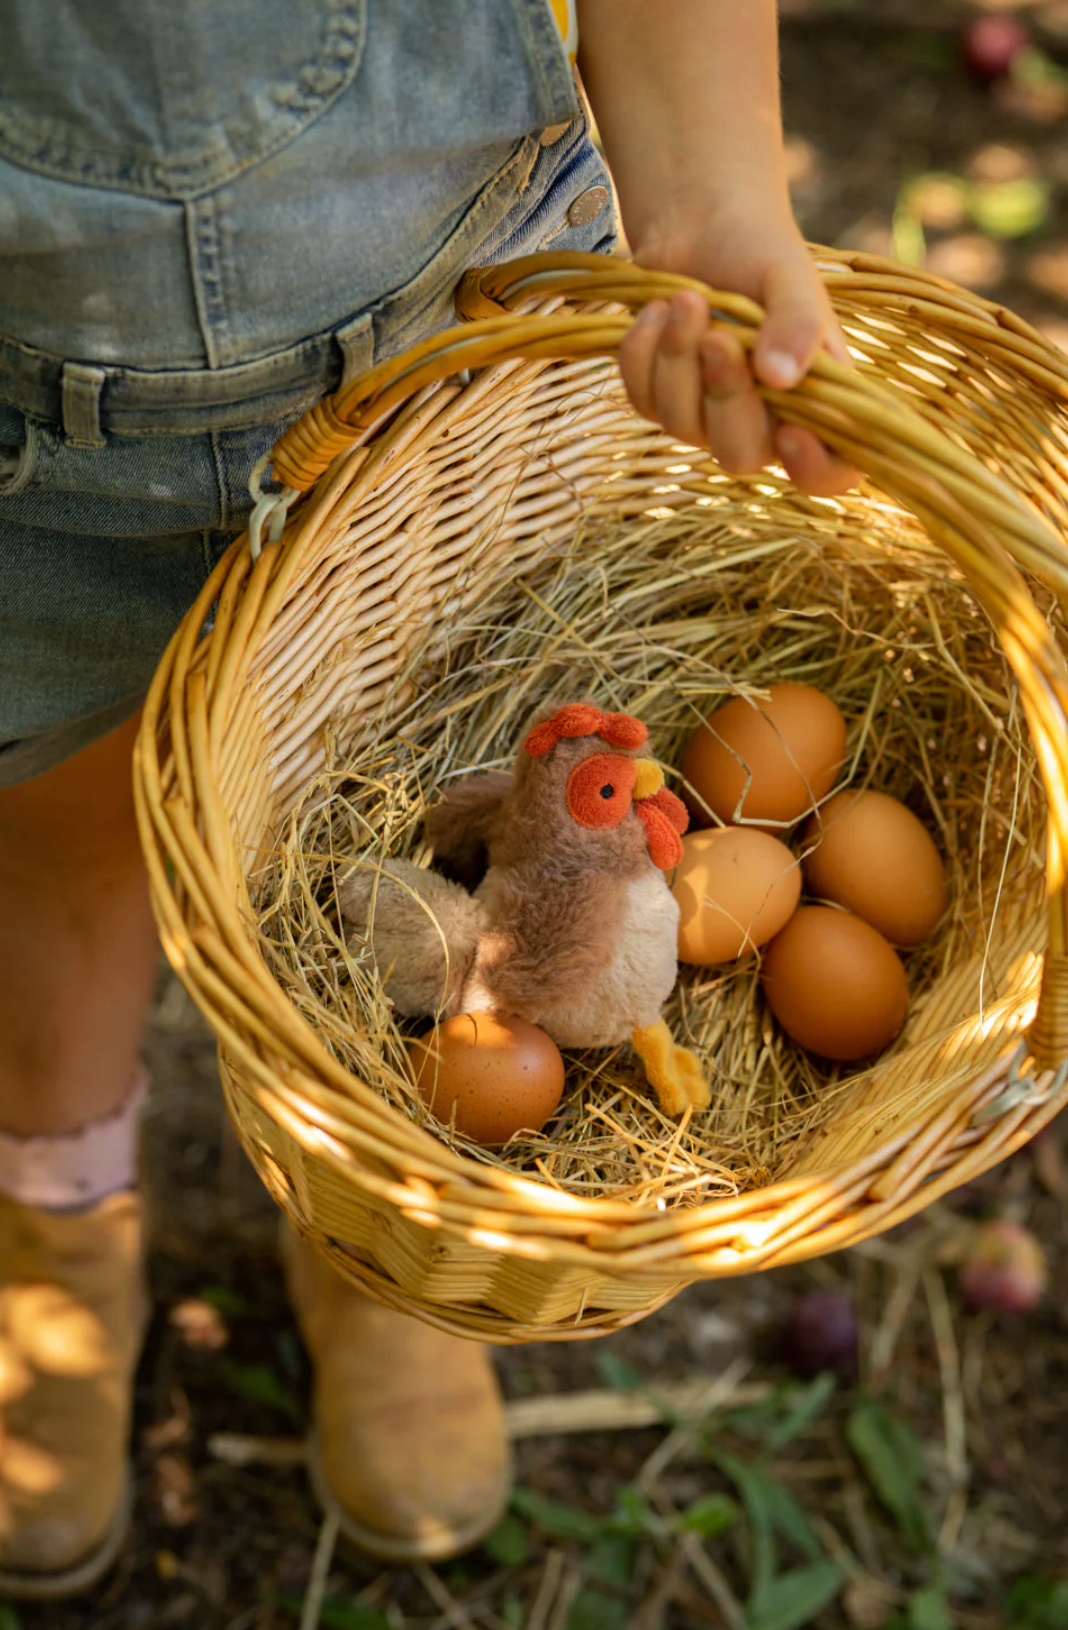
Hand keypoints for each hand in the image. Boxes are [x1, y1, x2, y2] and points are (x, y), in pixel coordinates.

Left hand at [618, 221, 859, 497]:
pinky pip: (642, 399)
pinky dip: (643, 352)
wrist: (698, 221)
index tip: (793, 432)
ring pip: (682, 426)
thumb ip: (799, 324)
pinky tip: (656, 309)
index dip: (815, 470)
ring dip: (678, 359)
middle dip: (725, 396)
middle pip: (741, 456)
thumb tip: (781, 379)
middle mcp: (764, 419)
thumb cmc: (760, 250)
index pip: (832, 472)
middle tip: (718, 336)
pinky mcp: (658, 399)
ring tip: (686, 298)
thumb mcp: (792, 276)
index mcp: (816, 397)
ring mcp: (706, 415)